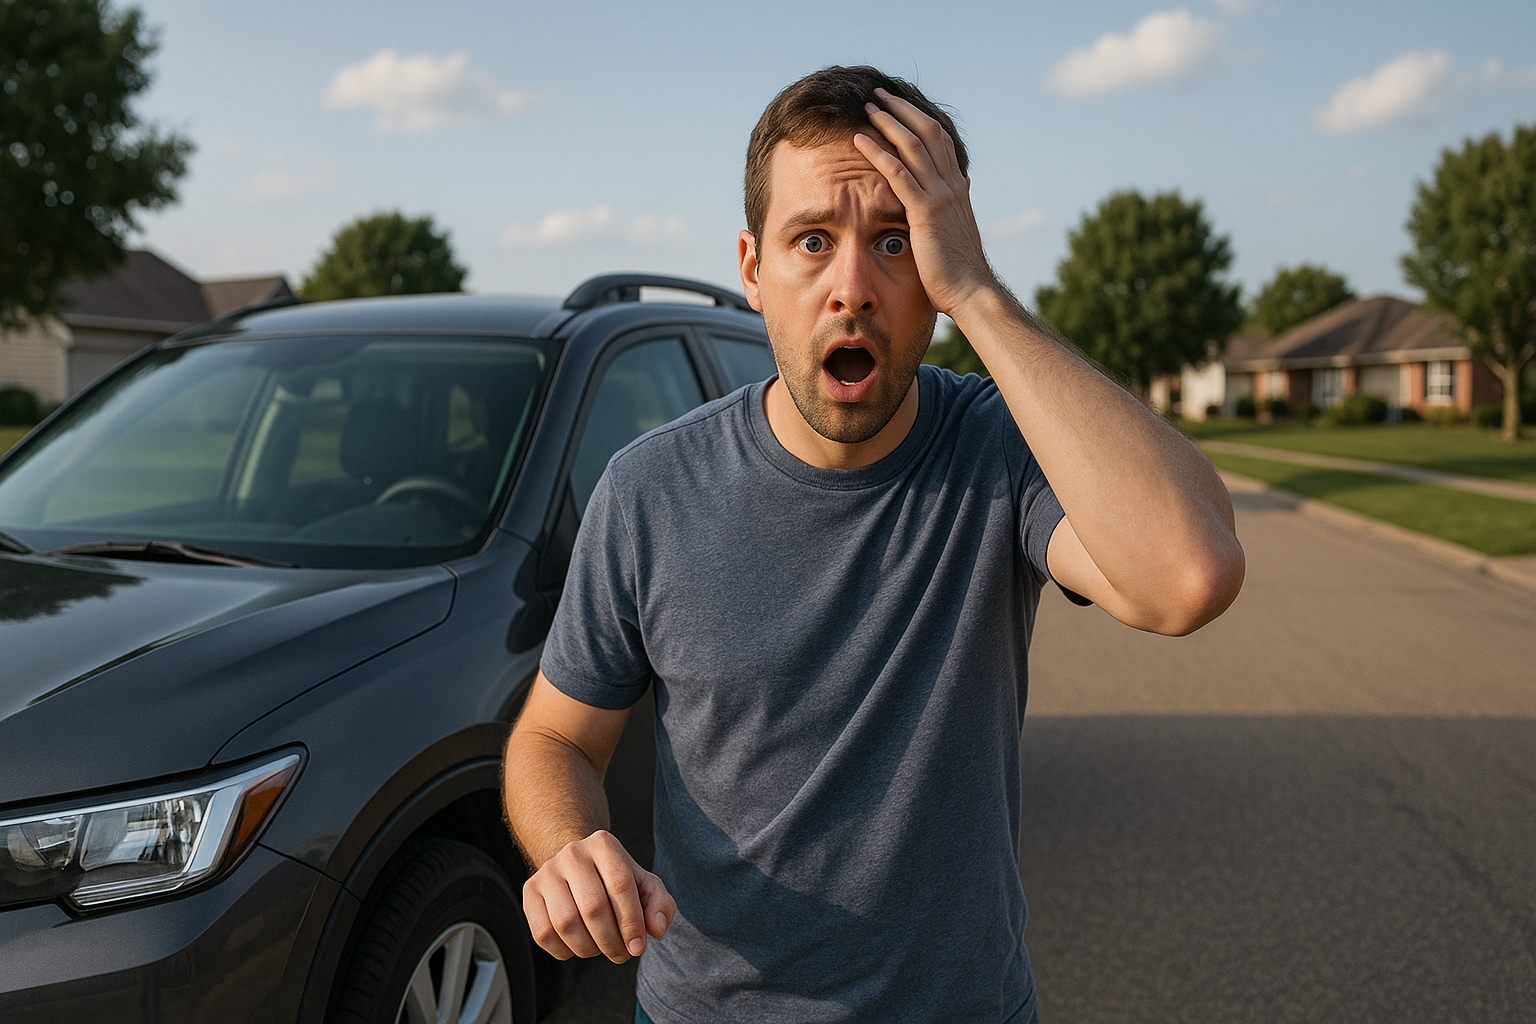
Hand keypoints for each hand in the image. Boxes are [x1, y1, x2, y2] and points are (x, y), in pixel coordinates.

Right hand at [523, 829, 675, 962]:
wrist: (577, 867)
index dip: (631, 922)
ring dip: (589, 949)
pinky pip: (543, 933)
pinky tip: (579, 946)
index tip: (638, 947)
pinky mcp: (529, 892)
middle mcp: (572, 853)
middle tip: (621, 954)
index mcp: (604, 844)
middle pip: (592, 907)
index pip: (620, 885)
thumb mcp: (645, 885)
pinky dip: (565, 950)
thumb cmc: (616, 880)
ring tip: (602, 950)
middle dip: (611, 941)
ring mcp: (546, 872)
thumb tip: (657, 929)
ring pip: (566, 923)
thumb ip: (660, 905)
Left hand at [853, 87, 997, 317]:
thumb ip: (958, 205)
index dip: (919, 120)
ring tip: (868, 106)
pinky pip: (898, 174)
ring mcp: (940, 196)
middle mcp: (951, 186)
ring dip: (888, 122)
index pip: (939, 142)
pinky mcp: (926, 212)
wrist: (972, 292)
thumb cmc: (961, 271)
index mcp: (957, 189)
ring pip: (912, 146)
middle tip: (880, 94)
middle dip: (902, 110)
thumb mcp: (960, 230)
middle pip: (926, 134)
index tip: (900, 107)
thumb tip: (964, 186)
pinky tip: (859, 140)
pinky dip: (878, 152)